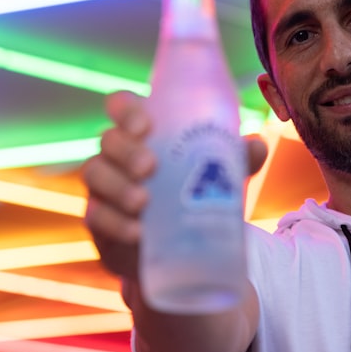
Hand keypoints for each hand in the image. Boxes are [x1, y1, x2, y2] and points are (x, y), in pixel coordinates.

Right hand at [83, 91, 267, 281]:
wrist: (178, 246)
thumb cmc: (194, 191)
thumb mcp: (217, 173)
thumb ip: (238, 157)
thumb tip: (256, 146)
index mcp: (140, 131)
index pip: (120, 105)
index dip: (125, 110)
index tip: (146, 126)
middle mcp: (116, 153)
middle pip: (107, 140)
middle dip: (126, 152)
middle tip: (150, 167)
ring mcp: (103, 186)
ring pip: (94, 174)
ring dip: (117, 186)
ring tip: (143, 202)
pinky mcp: (99, 220)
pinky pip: (96, 216)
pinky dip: (115, 223)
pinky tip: (137, 232)